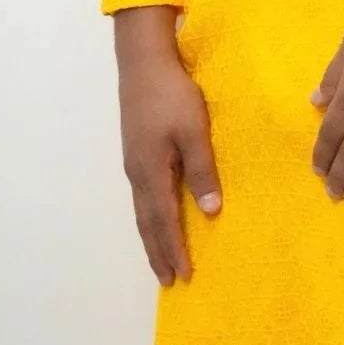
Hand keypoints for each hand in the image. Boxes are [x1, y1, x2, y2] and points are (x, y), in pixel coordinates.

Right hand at [116, 13, 221, 285]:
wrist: (143, 63)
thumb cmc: (172, 96)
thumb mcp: (194, 131)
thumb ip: (202, 170)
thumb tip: (210, 211)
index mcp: (152, 172)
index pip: (164, 221)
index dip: (174, 249)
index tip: (184, 275)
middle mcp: (138, 174)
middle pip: (147, 223)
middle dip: (158, 253)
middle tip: (168, 281)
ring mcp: (133, 163)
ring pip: (141, 211)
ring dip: (151, 238)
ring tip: (160, 260)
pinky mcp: (135, 152)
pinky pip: (141, 197)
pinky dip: (149, 218)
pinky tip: (156, 217)